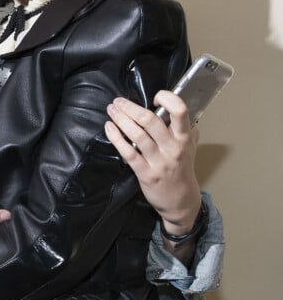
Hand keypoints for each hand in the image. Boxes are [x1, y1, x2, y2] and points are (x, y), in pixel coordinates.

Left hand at [104, 91, 201, 234]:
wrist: (181, 201)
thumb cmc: (182, 169)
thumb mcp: (191, 148)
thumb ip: (187, 129)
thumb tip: (179, 110)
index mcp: (184, 138)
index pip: (180, 111)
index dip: (166, 99)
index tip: (154, 98)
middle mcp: (172, 148)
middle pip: (150, 120)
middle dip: (130, 107)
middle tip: (118, 101)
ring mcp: (158, 161)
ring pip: (137, 135)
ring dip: (120, 119)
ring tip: (111, 110)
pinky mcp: (145, 173)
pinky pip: (128, 152)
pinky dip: (116, 138)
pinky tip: (109, 128)